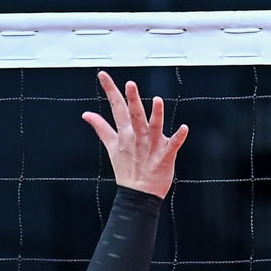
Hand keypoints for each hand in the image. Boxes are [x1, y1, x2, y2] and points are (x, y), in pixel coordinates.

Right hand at [82, 73, 187, 196]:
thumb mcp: (111, 147)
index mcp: (124, 133)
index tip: (103, 75)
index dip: (110, 90)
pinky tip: (184, 128)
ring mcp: (152, 146)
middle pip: (135, 115)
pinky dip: (179, 137)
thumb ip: (101, 128)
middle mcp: (137, 137)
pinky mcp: (165, 156)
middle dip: (132, 100)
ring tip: (157, 100)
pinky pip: (173, 145)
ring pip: (154, 127)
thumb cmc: (127, 169)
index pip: (116, 108)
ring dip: (156, 114)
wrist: (138, 195)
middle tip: (130, 84)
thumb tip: (86, 114)